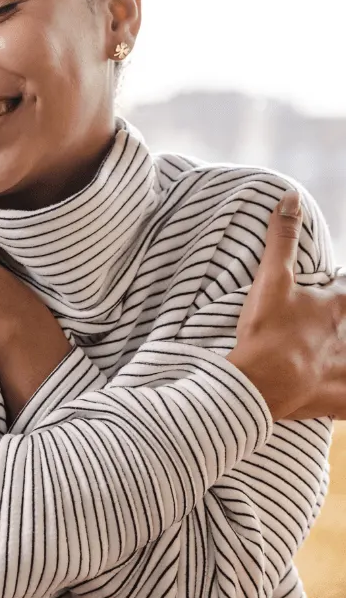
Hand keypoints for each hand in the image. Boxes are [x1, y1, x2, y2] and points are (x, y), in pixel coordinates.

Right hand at [229, 189, 345, 420]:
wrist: (261, 381)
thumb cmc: (266, 331)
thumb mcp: (272, 280)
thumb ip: (281, 239)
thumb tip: (290, 197)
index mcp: (333, 306)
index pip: (345, 290)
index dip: (339, 288)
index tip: (335, 289)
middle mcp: (345, 335)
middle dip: (345, 321)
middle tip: (333, 326)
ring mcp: (343, 367)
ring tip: (337, 353)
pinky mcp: (337, 397)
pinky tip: (345, 400)